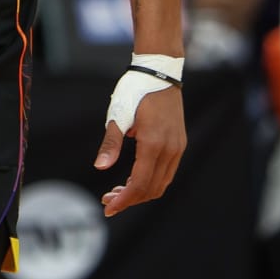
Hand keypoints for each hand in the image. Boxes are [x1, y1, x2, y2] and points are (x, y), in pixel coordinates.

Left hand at [94, 84, 185, 216]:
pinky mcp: (179, 143)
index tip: (108, 208)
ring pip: (161, 183)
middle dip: (130, 199)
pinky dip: (151, 181)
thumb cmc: (135, 90)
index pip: (140, 184)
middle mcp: (170, 149)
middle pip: (152, 188)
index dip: (124, 200)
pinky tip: (134, 179)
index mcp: (154, 144)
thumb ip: (111, 144)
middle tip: (107, 200)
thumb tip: (100, 167)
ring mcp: (178, 146)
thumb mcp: (118, 115)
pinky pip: (167, 172)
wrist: (159, 70)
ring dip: (141, 192)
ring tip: (118, 191)